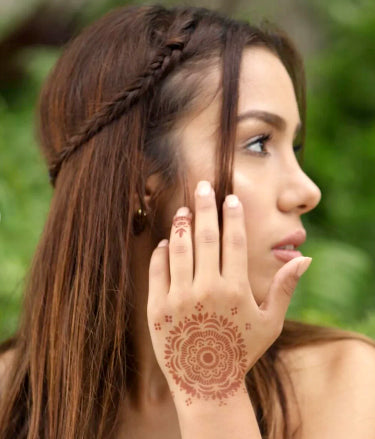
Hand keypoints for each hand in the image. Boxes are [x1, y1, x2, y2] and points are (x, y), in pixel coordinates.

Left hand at [147, 180, 310, 407]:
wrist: (206, 382)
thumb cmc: (241, 351)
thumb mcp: (269, 322)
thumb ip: (285, 288)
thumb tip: (305, 258)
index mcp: (235, 290)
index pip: (234, 240)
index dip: (232, 215)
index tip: (230, 198)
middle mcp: (206, 290)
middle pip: (205, 236)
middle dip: (205, 207)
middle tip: (203, 185)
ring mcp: (178, 298)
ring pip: (179, 249)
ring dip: (181, 224)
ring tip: (184, 209)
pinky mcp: (157, 308)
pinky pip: (157, 270)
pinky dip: (161, 252)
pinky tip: (166, 241)